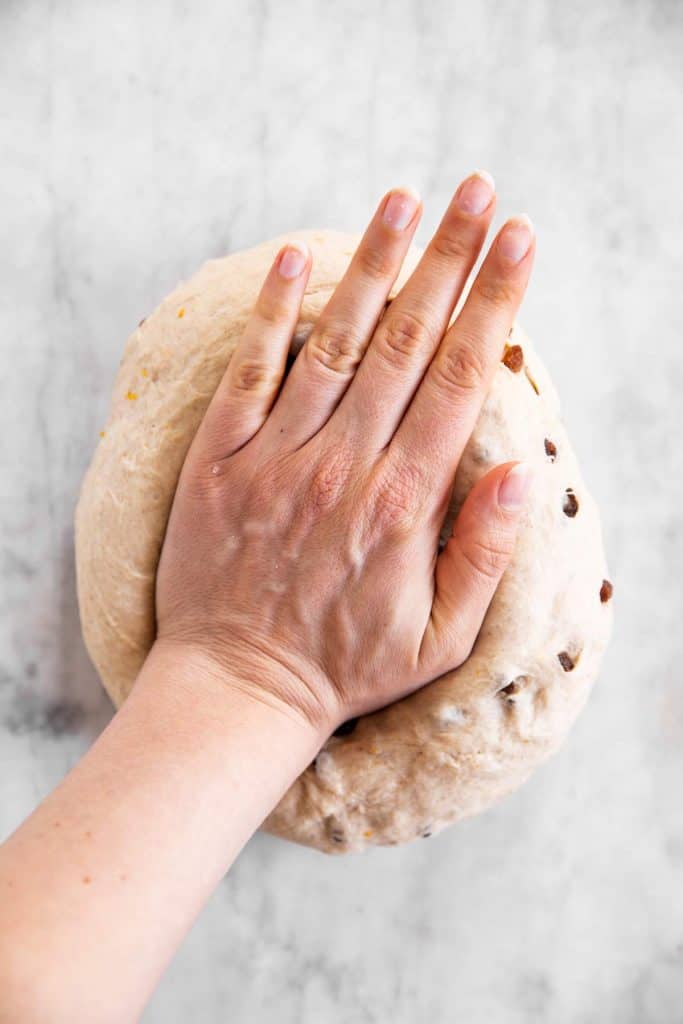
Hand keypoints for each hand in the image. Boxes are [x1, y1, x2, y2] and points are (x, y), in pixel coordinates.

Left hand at [154, 172, 534, 735]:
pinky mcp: (220, 461)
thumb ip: (483, 554)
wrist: (239, 688)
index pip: (460, 381)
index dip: (494, 304)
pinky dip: (273, 314)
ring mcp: (276, 458)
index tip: (521, 241)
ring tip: (405, 200)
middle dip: (450, 259)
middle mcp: (343, 466)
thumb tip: (522, 472)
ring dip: (374, 265)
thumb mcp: (439, 637)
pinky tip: (298, 258)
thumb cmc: (346, 665)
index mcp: (403, 503)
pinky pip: (249, 374)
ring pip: (336, 344)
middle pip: (408, 343)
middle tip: (479, 191)